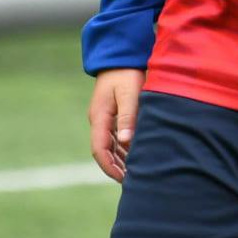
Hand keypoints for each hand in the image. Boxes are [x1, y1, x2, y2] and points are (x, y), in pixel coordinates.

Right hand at [88, 68, 143, 183]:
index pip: (100, 150)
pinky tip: (138, 155)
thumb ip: (128, 117)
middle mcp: (100, 121)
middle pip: (105, 151)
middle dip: (116, 167)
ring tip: (138, 173)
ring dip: (122, 159)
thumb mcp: (128, 94)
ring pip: (112, 145)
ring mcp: (105, 118)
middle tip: (134, 182)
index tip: (123, 179)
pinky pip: (117, 137)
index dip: (109, 167)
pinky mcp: (113, 114)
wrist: (120, 55)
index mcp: (99, 118)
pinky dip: (125, 148)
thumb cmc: (126, 73)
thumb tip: (126, 142)